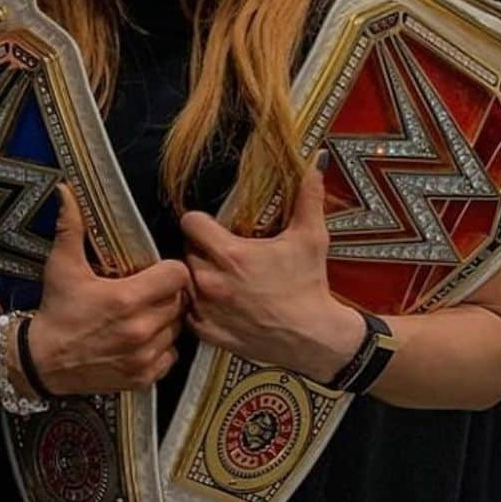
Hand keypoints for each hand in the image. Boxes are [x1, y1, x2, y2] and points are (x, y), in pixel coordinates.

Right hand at [27, 184, 190, 394]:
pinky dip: (161, 348)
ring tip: (145, 313)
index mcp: (126, 299)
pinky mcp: (143, 378)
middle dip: (168, 293)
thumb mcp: (61, 266)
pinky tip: (141, 339)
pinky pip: (171, 357)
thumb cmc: (56, 310)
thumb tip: (66, 191)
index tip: (155, 270)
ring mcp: (143, 357)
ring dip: (166, 320)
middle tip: (149, 290)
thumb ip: (70, 227)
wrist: (42, 362)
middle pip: (181, 301)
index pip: (177, 275)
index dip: (169, 269)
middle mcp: (140, 329)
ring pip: (177, 329)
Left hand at [180, 162, 365, 382]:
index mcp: (229, 254)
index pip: (190, 223)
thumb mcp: (311, 238)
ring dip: (196, 276)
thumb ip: (308, 198)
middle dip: (200, 249)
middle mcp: (210, 280)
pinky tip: (217, 302)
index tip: (211, 226)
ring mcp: (206, 309)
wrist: (315, 338)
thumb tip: (314, 163)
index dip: (200, 221)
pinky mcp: (207, 332)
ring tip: (218, 276)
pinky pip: (188, 312)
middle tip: (220, 253)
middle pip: (186, 250)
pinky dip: (198, 307)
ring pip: (184, 281)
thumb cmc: (310, 285)